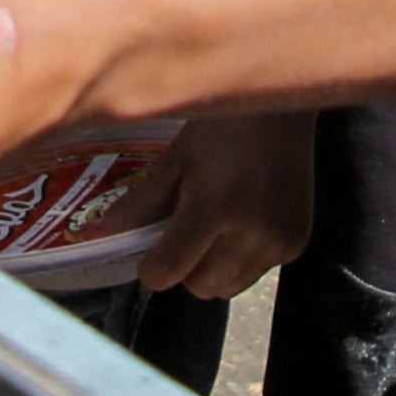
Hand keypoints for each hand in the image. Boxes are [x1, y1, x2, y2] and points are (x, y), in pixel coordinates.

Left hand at [141, 112, 312, 299]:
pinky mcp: (297, 241)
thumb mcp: (175, 159)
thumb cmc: (221, 126)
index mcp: (213, 207)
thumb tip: (99, 232)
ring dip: (214, 269)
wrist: (280, 108)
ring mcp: (279, 239)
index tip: (149, 257)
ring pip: (230, 286)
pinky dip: (243, 259)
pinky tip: (243, 223)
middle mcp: (250, 231)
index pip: (170, 270)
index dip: (152, 270)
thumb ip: (141, 203)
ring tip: (214, 230)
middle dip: (185, 270)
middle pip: (201, 287)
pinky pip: (258, 272)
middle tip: (183, 236)